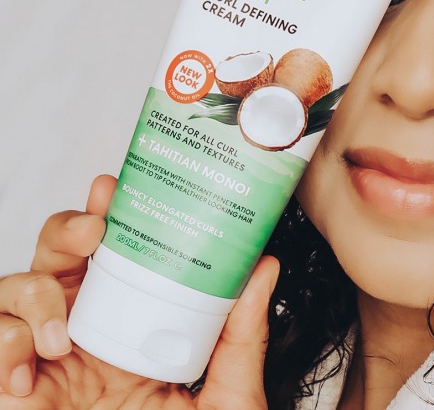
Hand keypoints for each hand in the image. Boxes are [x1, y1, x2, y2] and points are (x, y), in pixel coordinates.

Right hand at [0, 175, 279, 408]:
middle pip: (57, 259)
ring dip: (31, 298)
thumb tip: (263, 265)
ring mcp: (46, 366)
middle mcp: (87, 336)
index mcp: (136, 324)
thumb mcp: (230, 393)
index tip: (115, 188)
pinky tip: (28, 379)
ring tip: (62, 340)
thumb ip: (243, 333)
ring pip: (12, 293)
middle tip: (94, 230)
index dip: (106, 216)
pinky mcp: (17, 396)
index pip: (114, 258)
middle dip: (66, 231)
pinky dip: (0, 349)